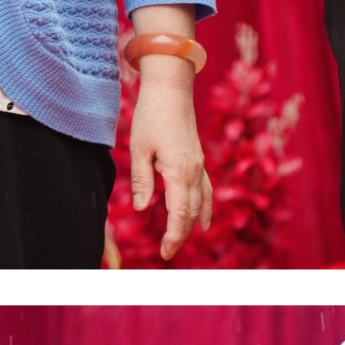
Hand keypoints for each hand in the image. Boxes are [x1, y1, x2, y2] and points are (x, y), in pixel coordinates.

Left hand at [125, 57, 208, 256]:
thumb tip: (140, 207)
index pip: (179, 213)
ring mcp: (199, 166)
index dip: (173, 235)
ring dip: (193, 224)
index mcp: (179, 171)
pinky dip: (205, 208)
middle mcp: (194, 171)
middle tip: (167, 254)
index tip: (165, 252)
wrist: (171, 90)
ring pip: (202, 202)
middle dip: (180, 235)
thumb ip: (141, 180)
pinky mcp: (197, 160)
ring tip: (182, 241)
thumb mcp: (139, 149)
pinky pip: (206, 190)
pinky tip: (203, 220)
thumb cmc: (151, 116)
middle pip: (191, 212)